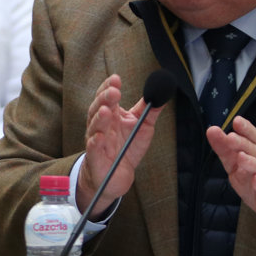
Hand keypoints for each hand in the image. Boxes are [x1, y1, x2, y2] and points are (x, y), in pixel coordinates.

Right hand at [77, 74, 163, 218]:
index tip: (116, 79)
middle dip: (104, 99)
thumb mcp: (142, 127)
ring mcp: (96, 141)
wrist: (117, 176)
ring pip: (94, 127)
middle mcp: (100, 125)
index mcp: (111, 114)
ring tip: (106, 111)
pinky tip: (99, 137)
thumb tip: (162, 92)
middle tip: (114, 92)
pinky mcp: (96, 158)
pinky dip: (95, 142)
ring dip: (99, 118)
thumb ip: (150, 110)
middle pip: (98, 108)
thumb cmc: (126, 148)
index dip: (109, 86)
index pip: (107, 97)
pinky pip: (93, 149)